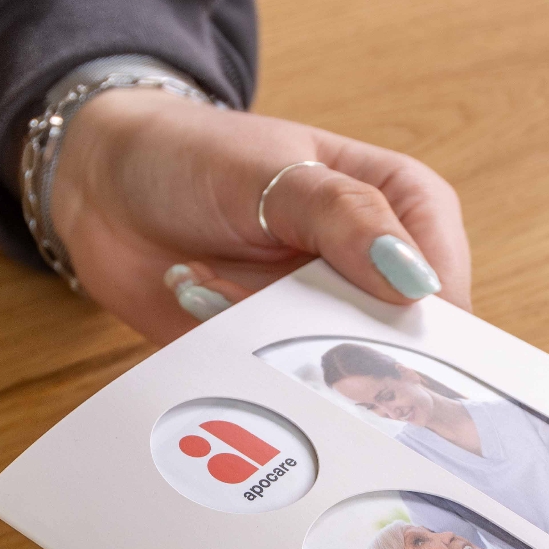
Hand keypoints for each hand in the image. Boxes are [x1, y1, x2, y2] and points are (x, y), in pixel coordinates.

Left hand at [48, 88, 470, 342]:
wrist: (103, 189)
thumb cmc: (195, 156)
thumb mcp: (274, 172)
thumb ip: (347, 219)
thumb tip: (415, 283)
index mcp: (404, 208)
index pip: (444, 287)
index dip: (431, 335)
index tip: (395, 359)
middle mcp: (375, 272)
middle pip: (405, 352)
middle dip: (352, 361)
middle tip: (288, 330)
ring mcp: (325, 318)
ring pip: (342, 381)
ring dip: (283, 359)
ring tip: (218, 293)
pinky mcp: (277, 355)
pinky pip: (284, 393)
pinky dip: (247, 372)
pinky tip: (203, 309)